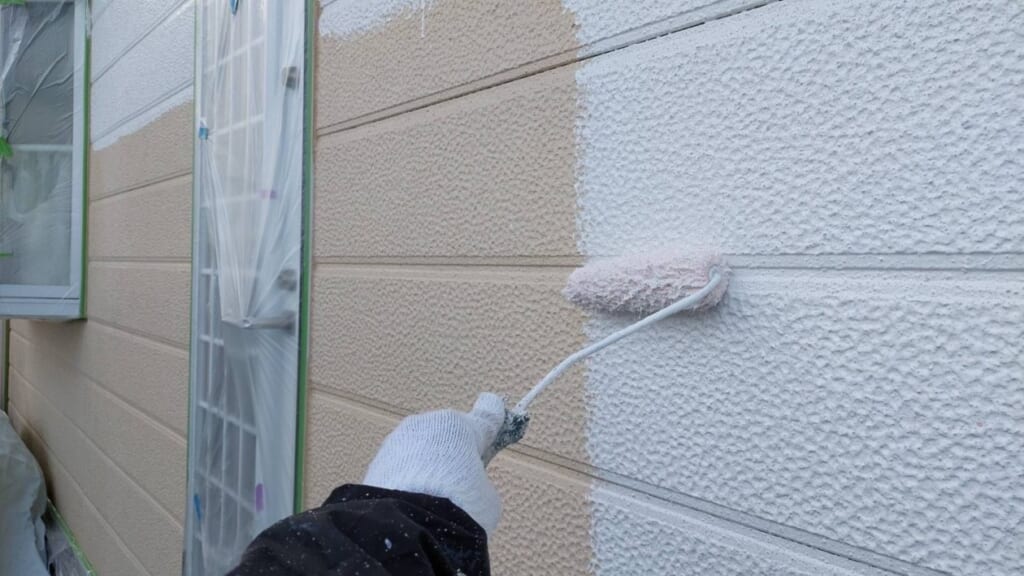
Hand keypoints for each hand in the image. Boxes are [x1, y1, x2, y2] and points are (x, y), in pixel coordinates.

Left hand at [363, 393, 505, 534]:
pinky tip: (411, 501)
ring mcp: (397, 440)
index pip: (485, 416)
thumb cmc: (459, 505)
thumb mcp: (486, 497)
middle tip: (460, 482)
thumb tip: (467, 485)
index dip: (493, 415)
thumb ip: (479, 482)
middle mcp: (426, 424)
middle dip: (453, 452)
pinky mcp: (377, 461)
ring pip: (419, 450)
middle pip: (447, 435)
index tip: (494, 405)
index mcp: (460, 426)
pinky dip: (407, 479)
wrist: (412, 525)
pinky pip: (400, 467)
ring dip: (427, 466)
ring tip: (431, 497)